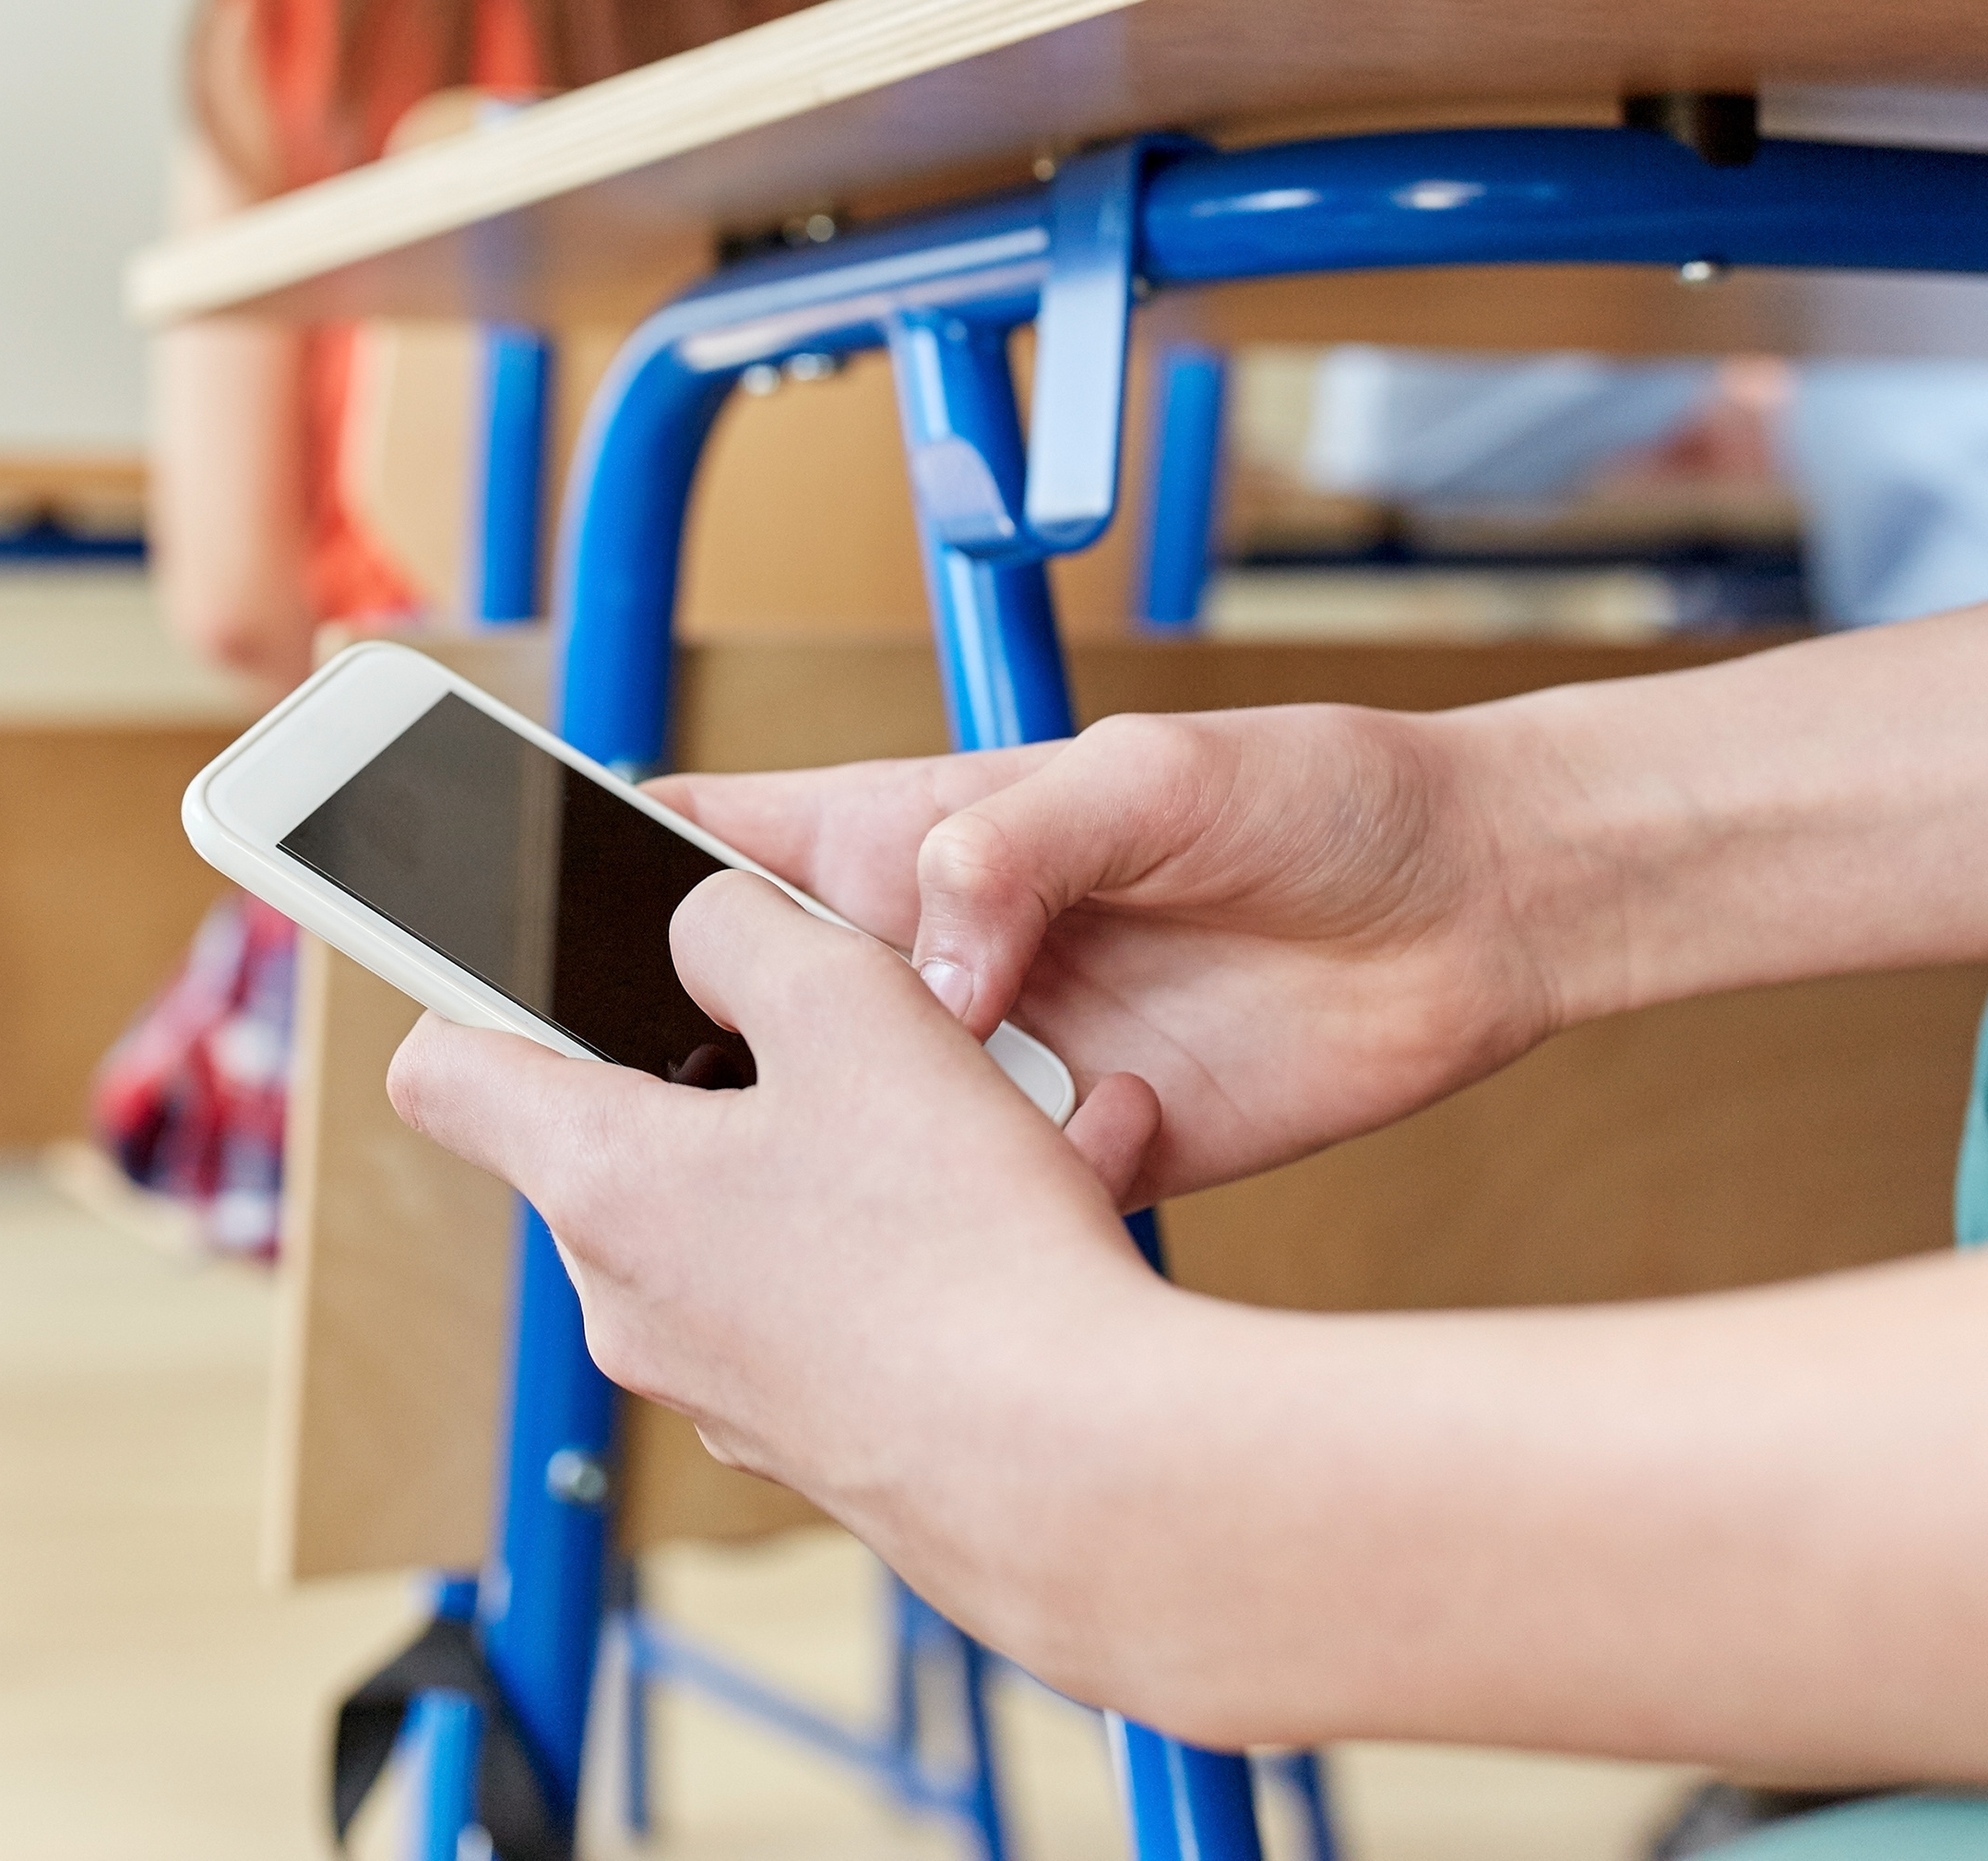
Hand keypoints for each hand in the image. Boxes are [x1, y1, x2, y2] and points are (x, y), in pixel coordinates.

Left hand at [387, 871, 1171, 1554]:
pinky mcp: (811, 1436)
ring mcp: (716, 1384)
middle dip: (733, 1070)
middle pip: (628, 1136)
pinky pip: (837, 1300)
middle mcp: (630, 1299)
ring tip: (987, 1117)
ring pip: (757, 1215)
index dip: (482, 994)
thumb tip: (701, 928)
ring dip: (851, 1150)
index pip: (444, 1071)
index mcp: (600, 1180)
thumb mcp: (849, 1003)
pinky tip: (1036, 1203)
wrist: (1072, 1472)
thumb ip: (744, 931)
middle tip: (851, 1033)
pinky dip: (911, 1244)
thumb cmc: (952, 1248)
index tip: (545, 963)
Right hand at [651, 703, 1565, 1203]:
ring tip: (922, 1153)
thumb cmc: (1318, 796)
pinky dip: (1025, 1210)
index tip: (510, 930)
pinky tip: (1107, 1151)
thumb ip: (1021, 844)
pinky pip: (995, 1211)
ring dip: (872, 1165)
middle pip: (744, 1021)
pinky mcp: (1075, 1156)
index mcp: (907, 837)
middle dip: (707, 1074)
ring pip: (859, 1142)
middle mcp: (927, 958)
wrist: (1478, 913)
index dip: (589, 876)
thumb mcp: (1161, 777)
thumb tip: (931, 962)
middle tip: (730, 1112)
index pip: (706, 846)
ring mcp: (994, 1067)